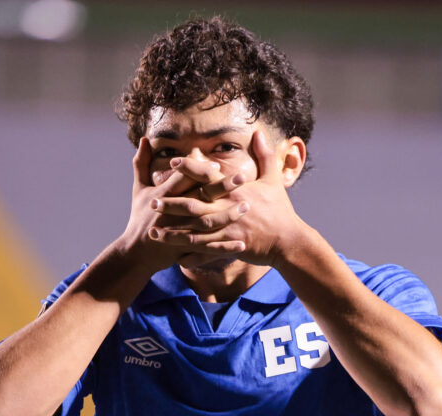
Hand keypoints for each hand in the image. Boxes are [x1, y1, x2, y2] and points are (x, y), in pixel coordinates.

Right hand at [117, 139, 245, 274]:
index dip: (197, 172)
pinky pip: (208, 249)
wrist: (135, 253)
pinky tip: (242, 245)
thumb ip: (142, 162)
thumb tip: (144, 138)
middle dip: (221, 187)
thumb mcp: (139, 189)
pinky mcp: (185, 251)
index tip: (216, 165)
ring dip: (227, 216)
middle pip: (198, 198)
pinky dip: (224, 248)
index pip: (181, 179)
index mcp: (162, 196)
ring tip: (246, 207)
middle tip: (241, 177)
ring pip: (206, 223)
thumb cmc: (139, 218)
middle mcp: (171, 213)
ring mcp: (179, 233)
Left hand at [148, 130, 308, 267]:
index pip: (209, 176)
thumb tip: (258, 133)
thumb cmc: (280, 210)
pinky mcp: (230, 246)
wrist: (289, 241)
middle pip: (194, 204)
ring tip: (154, 231)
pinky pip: (205, 251)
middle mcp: (228, 209)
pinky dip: (189, 254)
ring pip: (194, 231)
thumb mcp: (274, 180)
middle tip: (152, 201)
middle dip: (172, 203)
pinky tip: (173, 257)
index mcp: (236, 191)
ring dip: (173, 231)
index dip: (190, 168)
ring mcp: (228, 229)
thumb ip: (264, 155)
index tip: (173, 162)